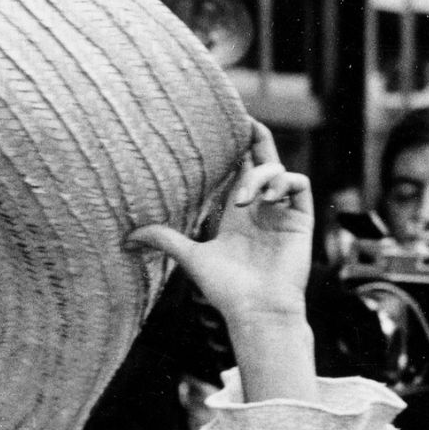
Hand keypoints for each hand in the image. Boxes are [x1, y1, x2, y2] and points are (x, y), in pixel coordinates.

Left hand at [126, 121, 311, 326]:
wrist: (257, 311)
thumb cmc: (226, 290)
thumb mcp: (191, 258)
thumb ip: (164, 240)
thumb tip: (127, 237)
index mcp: (235, 214)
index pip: (236, 170)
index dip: (232, 147)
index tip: (220, 124)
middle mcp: (260, 209)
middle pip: (261, 160)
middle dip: (255, 138)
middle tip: (244, 118)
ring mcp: (282, 213)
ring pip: (278, 171)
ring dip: (260, 176)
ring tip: (243, 200)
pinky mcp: (301, 220)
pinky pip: (300, 185)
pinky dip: (284, 182)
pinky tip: (266, 196)